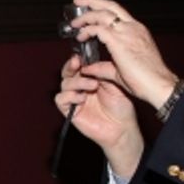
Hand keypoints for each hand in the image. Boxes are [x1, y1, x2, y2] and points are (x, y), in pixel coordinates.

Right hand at [55, 53, 144, 177]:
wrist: (122, 128)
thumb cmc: (121, 107)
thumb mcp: (115, 84)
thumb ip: (102, 73)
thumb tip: (89, 64)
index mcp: (91, 79)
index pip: (78, 66)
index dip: (77, 60)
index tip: (80, 56)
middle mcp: (81, 87)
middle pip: (67, 72)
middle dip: (70, 66)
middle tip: (77, 63)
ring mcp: (75, 99)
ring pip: (64, 84)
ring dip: (77, 82)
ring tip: (92, 86)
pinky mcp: (70, 111)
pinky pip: (61, 99)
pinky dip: (70, 96)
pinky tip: (82, 98)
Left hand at [70, 0, 179, 108]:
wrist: (159, 86)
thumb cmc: (146, 81)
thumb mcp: (120, 72)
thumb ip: (103, 68)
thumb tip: (87, 68)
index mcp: (137, 30)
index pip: (117, 12)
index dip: (102, 8)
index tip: (89, 8)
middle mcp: (133, 27)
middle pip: (109, 5)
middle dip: (91, 1)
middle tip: (78, 0)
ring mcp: (127, 32)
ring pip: (102, 14)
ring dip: (86, 17)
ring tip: (74, 23)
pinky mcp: (119, 41)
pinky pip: (98, 29)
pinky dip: (87, 30)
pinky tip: (80, 36)